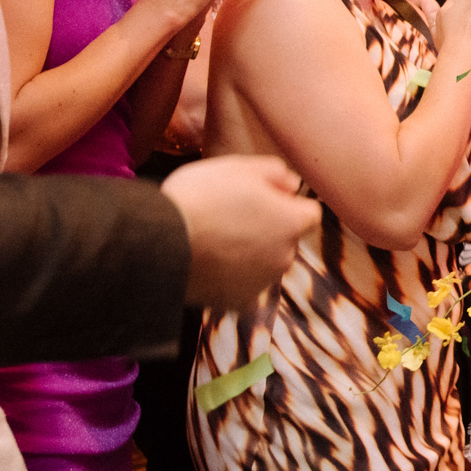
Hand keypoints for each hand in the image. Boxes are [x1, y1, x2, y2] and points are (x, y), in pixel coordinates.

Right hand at [166, 154, 318, 308]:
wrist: (159, 242)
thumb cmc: (200, 197)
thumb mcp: (239, 167)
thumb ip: (275, 172)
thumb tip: (292, 184)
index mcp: (292, 222)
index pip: (310, 213)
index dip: (287, 204)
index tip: (262, 199)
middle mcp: (285, 256)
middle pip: (285, 240)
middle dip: (268, 230)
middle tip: (230, 217)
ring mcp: (261, 283)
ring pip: (263, 265)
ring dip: (249, 255)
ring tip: (212, 240)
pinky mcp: (237, 303)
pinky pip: (241, 290)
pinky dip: (230, 280)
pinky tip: (209, 265)